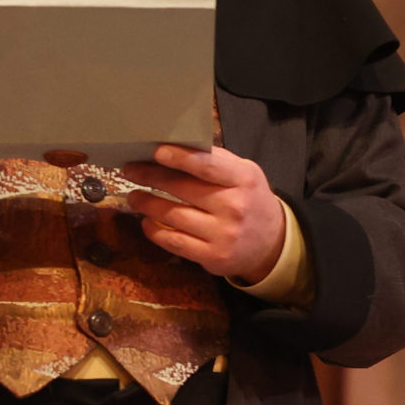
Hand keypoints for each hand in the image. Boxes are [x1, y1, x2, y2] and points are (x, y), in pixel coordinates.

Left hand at [120, 144, 287, 280]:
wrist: (272, 243)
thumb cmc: (250, 200)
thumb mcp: (245, 175)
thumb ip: (216, 161)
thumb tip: (175, 148)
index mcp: (243, 180)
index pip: (206, 165)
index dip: (178, 157)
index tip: (155, 151)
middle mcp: (234, 207)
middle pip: (182, 188)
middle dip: (151, 177)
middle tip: (131, 170)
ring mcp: (223, 234)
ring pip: (172, 215)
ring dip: (146, 204)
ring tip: (135, 197)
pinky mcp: (212, 257)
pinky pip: (174, 241)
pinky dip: (154, 230)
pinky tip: (147, 222)